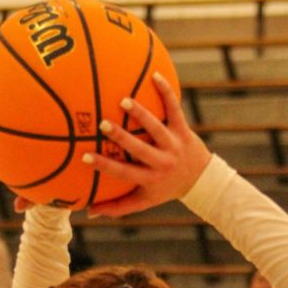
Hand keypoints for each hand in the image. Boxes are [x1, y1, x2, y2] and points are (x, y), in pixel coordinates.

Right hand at [82, 75, 210, 217]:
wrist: (202, 180)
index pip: (123, 172)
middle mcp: (162, 162)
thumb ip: (117, 207)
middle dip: (121, 137)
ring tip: (124, 100)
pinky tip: (155, 75)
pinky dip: (166, 92)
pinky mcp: (183, 130)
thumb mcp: (143, 201)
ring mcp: (173, 144)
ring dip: (141, 114)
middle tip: (103, 124)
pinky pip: (174, 109)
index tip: (85, 157)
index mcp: (149, 178)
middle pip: (139, 149)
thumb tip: (88, 211)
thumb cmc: (165, 189)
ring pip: (157, 127)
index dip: (105, 166)